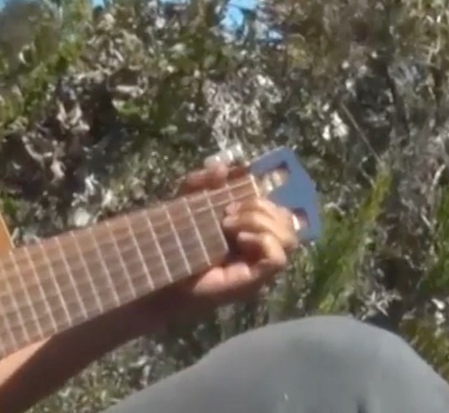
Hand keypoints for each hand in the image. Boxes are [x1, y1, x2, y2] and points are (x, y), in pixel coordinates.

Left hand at [158, 159, 299, 316]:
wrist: (159, 271)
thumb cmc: (174, 240)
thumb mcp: (188, 200)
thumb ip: (204, 181)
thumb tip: (223, 167)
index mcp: (253, 229)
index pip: (280, 210)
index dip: (264, 198)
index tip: (232, 198)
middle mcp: (261, 248)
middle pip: (288, 220)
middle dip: (259, 208)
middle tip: (227, 215)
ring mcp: (260, 266)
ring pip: (288, 238)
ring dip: (260, 223)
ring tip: (229, 227)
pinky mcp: (255, 280)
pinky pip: (278, 259)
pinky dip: (263, 241)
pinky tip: (239, 239)